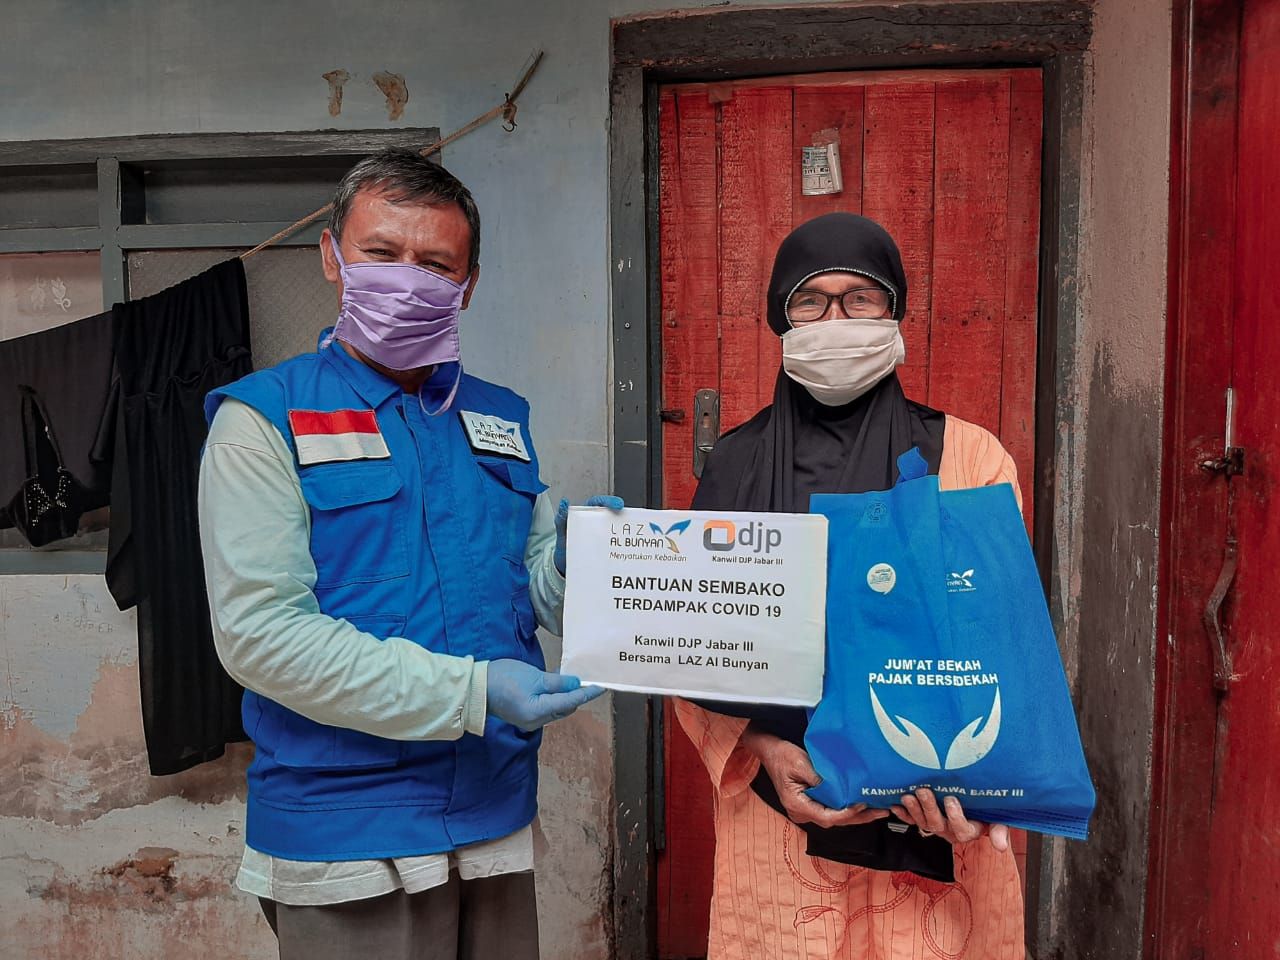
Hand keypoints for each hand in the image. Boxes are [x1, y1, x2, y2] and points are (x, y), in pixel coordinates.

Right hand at [486, 659, 605, 730]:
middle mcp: (536, 722)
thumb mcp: (534, 677)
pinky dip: (554, 698)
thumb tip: (576, 684)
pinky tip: (556, 685)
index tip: (601, 687)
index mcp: (538, 713)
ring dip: (565, 696)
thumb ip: (558, 682)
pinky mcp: (525, 717)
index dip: (586, 693)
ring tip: (571, 679)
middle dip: (576, 695)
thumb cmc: (503, 678)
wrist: (476, 686)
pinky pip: (546, 708)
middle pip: (564, 708)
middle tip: (585, 678)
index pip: (570, 702)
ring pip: (556, 709)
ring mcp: (530, 721)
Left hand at [554, 495, 624, 574]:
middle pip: (612, 516)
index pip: (600, 503)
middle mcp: (598, 523)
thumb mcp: (561, 528)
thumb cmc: (564, 540)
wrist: (564, 561)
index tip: (617, 505)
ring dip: (622, 533)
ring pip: (615, 531)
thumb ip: (562, 516)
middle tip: (626, 520)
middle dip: (622, 516)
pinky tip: (620, 551)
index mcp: (588, 513)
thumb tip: (564, 503)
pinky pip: (613, 546)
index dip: (610, 502)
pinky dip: (618, 548)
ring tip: (626, 536)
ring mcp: (602, 536)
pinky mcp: (604, 548)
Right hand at [741, 724, 889, 828]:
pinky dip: (846, 808)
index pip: (827, 817)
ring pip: (834, 817)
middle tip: (882, 812)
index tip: (862, 805)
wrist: (769, 750)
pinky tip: (861, 803)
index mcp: (797, 805)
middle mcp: (801, 813)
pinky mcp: (809, 804)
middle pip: (834, 821)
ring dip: (856, 814)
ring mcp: (805, 810)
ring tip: (878, 809)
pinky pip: (830, 810)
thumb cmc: (782, 754)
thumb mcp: (801, 763)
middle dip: (859, 817)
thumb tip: (842, 790)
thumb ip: (820, 779)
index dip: (847, 814)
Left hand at [890, 788, 1010, 850]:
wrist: (976, 804)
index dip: (956, 816)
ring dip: (914, 810)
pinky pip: (911, 820)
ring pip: (922, 822)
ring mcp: (935, 825)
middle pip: (937, 824)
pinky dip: (902, 814)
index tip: (951, 800)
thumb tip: (1001, 846)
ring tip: (908, 796)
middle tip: (924, 791)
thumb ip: (999, 829)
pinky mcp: (923, 820)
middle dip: (929, 808)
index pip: (961, 830)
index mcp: (968, 830)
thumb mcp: (998, 819)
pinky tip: (895, 806)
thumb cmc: (987, 810)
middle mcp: (949, 830)